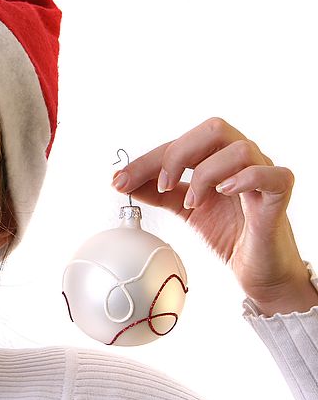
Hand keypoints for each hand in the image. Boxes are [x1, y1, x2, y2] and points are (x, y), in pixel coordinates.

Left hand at [111, 117, 316, 315]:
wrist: (259, 269)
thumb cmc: (230, 233)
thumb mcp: (186, 209)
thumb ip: (159, 193)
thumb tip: (124, 182)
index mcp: (218, 158)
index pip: (180, 144)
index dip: (148, 160)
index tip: (120, 180)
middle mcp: (242, 160)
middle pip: (214, 129)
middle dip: (178, 155)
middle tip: (163, 185)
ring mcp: (264, 174)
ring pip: (239, 149)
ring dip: (207, 174)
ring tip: (195, 203)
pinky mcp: (280, 195)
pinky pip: (271, 174)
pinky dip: (244, 178)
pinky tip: (224, 192)